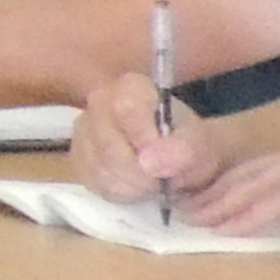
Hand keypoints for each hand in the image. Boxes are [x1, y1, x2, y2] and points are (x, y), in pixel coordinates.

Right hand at [69, 66, 225, 207]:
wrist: (178, 164)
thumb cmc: (187, 147)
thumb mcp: (202, 146)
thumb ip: (183, 149)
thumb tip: (149, 162)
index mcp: (132, 88)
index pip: (126, 107)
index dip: (142, 137)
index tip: (159, 159)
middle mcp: (100, 102)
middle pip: (107, 142)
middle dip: (136, 171)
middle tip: (159, 180)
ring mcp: (84, 131)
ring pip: (97, 166)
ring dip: (129, 185)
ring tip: (149, 183)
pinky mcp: (78, 159)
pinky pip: (91, 181)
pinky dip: (117, 192)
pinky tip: (133, 187)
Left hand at [180, 140, 279, 237]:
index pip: (260, 171)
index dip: (228, 185)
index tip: (201, 202)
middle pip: (250, 172)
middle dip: (215, 192)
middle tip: (185, 212)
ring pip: (259, 181)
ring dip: (226, 203)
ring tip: (199, 222)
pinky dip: (256, 212)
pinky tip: (234, 227)